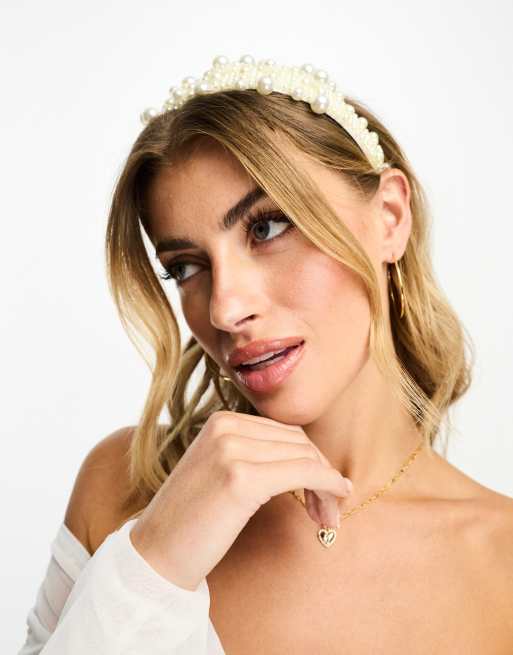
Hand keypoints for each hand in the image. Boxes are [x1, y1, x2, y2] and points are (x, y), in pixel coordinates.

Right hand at [129, 410, 352, 590]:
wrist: (154, 556)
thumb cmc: (190, 522)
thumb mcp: (218, 472)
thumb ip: (252, 455)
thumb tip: (307, 460)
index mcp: (221, 422)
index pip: (285, 432)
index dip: (311, 460)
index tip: (321, 493)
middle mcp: (226, 428)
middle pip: (298, 442)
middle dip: (322, 473)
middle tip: (329, 511)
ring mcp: (231, 451)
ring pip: (305, 456)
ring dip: (327, 486)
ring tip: (327, 518)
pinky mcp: (241, 479)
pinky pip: (303, 472)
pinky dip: (328, 484)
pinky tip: (337, 500)